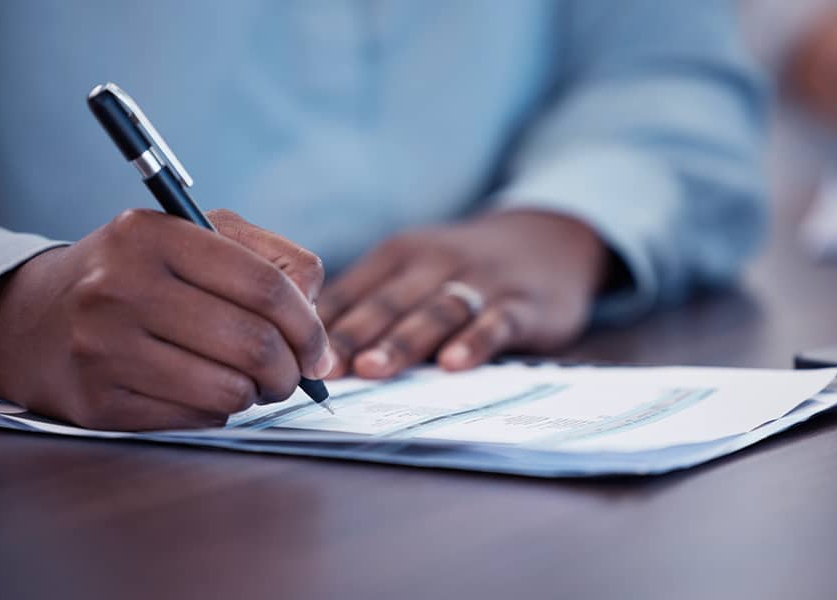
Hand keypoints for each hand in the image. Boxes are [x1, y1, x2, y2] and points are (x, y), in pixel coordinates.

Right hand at [0, 209, 330, 430]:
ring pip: (230, 391)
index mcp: (153, 233)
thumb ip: (269, 259)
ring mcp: (105, 347)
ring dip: (258, 394)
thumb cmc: (137, 273)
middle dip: (291, 370)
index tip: (317, 348)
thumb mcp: (196, 237)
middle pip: (254, 343)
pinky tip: (203, 389)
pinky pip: (198, 418)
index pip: (266, 286)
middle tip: (292, 374)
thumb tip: (316, 315)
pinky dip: (218, 410)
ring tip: (250, 381)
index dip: (309, 325)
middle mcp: (121, 286)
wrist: (36, 316)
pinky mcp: (99, 401)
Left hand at [318, 210, 608, 378]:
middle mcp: (435, 262)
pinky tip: (455, 364)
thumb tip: (306, 347)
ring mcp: (480, 282)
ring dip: (403, 340)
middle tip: (321, 369)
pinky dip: (475, 341)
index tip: (288, 352)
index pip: (353, 291)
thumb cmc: (461, 268)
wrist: (547, 240)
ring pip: (436, 311)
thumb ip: (371, 303)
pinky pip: (496, 322)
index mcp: (399, 255)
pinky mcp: (521, 303)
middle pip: (388, 302)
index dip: (321, 324)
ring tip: (373, 369)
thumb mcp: (414, 270)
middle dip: (352, 335)